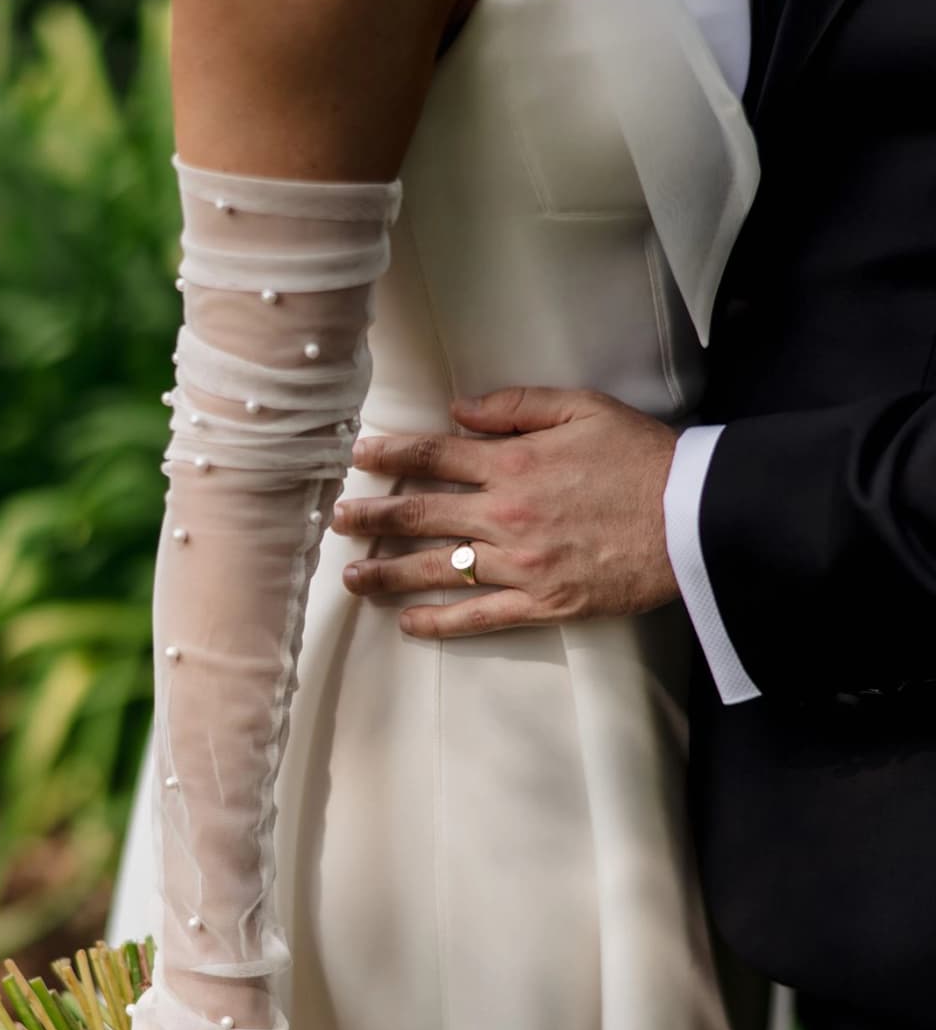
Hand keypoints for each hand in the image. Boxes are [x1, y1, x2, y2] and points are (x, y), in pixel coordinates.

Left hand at [334, 387, 679, 636]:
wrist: (693, 518)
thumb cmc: (643, 458)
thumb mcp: (583, 408)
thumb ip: (516, 406)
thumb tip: (458, 410)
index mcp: (513, 463)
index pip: (434, 457)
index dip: (390, 456)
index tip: (358, 458)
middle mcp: (507, 514)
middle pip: (422, 514)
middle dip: (373, 517)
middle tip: (337, 519)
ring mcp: (521, 564)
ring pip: (440, 569)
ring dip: (390, 572)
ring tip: (352, 576)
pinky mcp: (543, 603)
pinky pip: (479, 617)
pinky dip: (440, 623)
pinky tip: (408, 623)